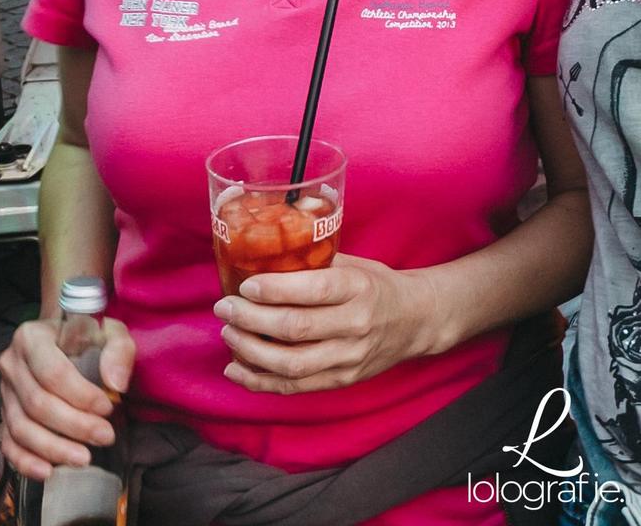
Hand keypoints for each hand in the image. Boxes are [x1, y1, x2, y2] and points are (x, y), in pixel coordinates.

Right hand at [0, 316, 134, 480]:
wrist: (66, 340)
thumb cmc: (89, 337)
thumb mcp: (110, 332)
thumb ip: (118, 351)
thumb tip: (116, 385)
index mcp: (31, 337)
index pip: (52, 373)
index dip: (81, 396)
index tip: (108, 408)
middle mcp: (11, 364)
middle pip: (37, 404)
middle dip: (74, 425)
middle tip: (105, 436)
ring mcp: (5, 392)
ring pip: (21, 427)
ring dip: (53, 448)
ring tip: (84, 458)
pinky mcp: (5, 415)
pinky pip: (9, 443)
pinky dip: (25, 461)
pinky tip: (47, 471)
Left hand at [215, 255, 441, 393]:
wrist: (415, 321)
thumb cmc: (376, 286)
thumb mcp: (354, 265)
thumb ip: (314, 262)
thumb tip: (262, 254)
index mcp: (359, 289)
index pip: (314, 291)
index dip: (274, 290)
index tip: (245, 285)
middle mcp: (355, 325)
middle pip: (295, 329)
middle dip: (250, 319)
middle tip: (224, 308)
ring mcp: (349, 358)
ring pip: (290, 364)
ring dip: (250, 351)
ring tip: (228, 335)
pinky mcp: (341, 380)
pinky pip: (294, 387)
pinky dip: (259, 381)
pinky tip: (236, 369)